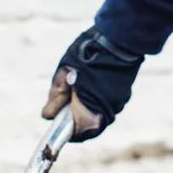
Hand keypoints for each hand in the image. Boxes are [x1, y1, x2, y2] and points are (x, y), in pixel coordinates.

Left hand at [42, 27, 143, 141]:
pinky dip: (98, 101)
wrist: (120, 38)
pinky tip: (91, 85)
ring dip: (87, 109)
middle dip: (76, 119)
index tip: (57, 123)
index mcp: (89, 112)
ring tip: (77, 91)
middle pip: (89, 127)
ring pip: (99, 116)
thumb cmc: (88, 54)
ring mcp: (118, 104)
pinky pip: (108, 105)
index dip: (66, 131)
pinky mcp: (125, 95)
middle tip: (65, 107)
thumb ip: (55, 97)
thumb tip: (47, 115)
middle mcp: (106, 114)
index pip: (76, 134)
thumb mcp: (64, 73)